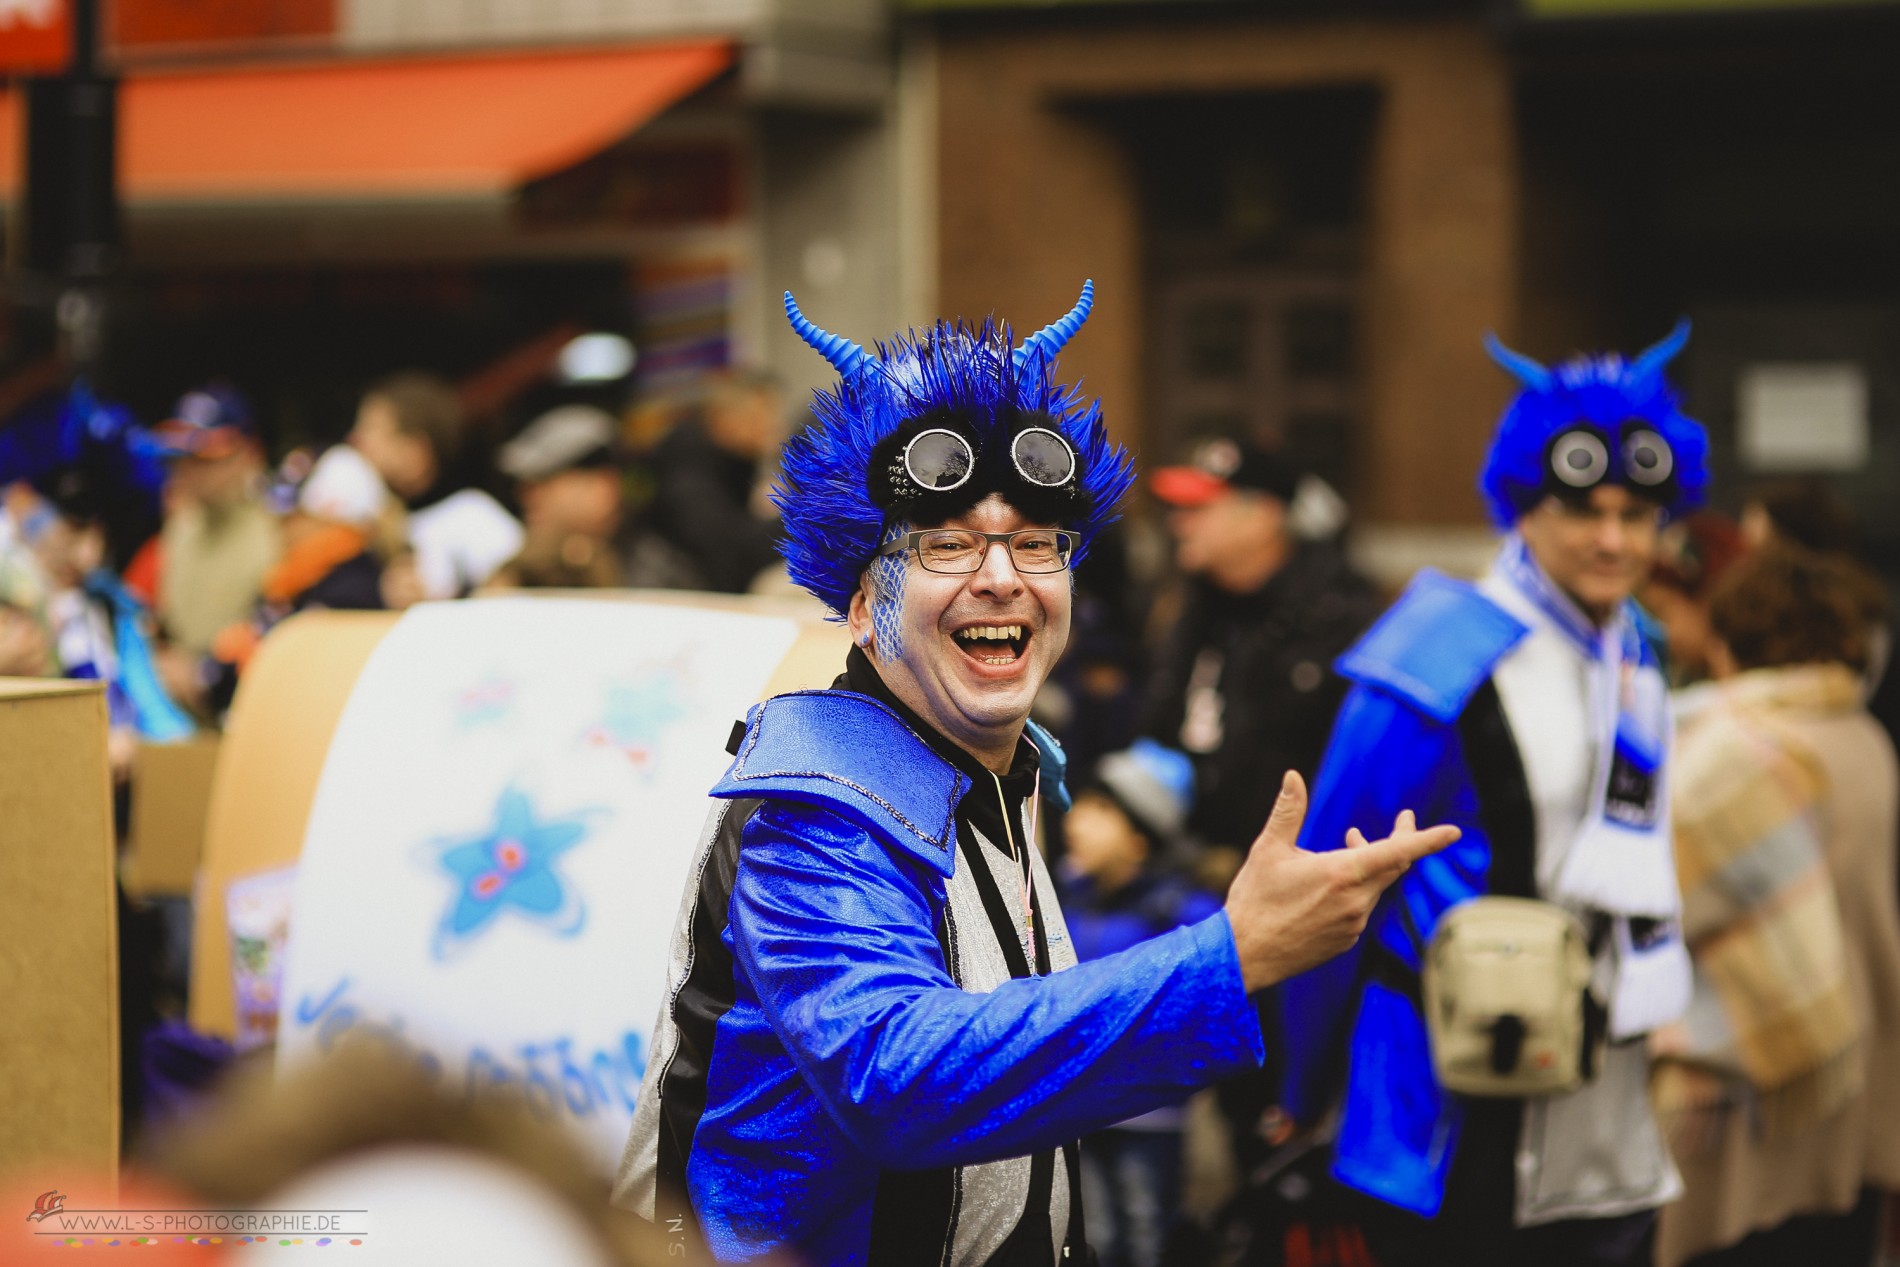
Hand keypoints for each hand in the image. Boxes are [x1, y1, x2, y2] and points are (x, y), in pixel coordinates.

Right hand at [1224, 770, 1459, 990]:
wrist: (1245, 955)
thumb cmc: (1254, 900)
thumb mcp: (1268, 849)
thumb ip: (1287, 811)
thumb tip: (1293, 776)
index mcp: (1342, 874)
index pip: (1398, 851)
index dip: (1428, 839)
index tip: (1454, 831)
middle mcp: (1356, 901)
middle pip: (1395, 865)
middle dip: (1401, 840)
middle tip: (1404, 819)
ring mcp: (1354, 924)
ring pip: (1377, 886)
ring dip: (1372, 862)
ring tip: (1351, 842)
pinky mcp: (1346, 940)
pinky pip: (1363, 908)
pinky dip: (1360, 888)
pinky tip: (1335, 882)